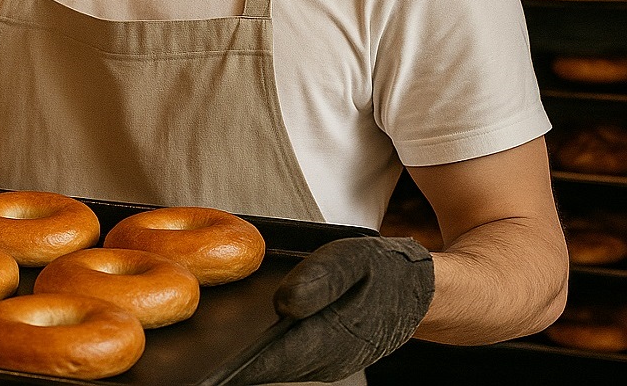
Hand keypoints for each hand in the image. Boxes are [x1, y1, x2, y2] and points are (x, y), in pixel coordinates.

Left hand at [232, 236, 433, 383]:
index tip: (214, 370)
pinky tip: (251, 349)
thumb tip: (283, 305)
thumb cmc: (385, 270)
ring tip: (219, 360)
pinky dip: (271, 358)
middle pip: (275, 368)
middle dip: (243, 366)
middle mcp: (331, 359)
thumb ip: (318, 279)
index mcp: (335, 335)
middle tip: (207, 369)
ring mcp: (332, 362)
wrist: (422, 291)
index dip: (245, 364)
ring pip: (283, 367)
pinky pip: (294, 361)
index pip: (278, 358)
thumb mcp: (353, 260)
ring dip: (255, 363)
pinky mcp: (331, 357)